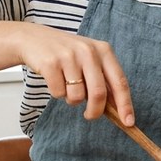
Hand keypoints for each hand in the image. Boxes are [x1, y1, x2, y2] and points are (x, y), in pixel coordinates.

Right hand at [18, 24, 134, 122]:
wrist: (32, 38)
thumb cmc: (66, 54)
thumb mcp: (89, 59)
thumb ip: (103, 79)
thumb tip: (118, 109)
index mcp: (104, 50)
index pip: (120, 82)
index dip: (125, 105)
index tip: (129, 122)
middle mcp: (88, 51)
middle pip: (98, 94)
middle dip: (95, 111)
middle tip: (90, 115)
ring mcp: (69, 56)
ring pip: (77, 96)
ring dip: (72, 99)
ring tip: (66, 85)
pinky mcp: (50, 63)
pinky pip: (59, 93)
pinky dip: (57, 93)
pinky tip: (54, 79)